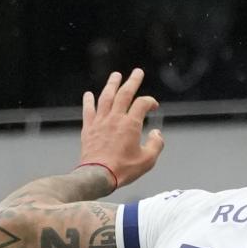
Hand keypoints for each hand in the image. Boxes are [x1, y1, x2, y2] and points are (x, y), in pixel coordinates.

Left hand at [77, 69, 163, 187]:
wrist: (99, 175)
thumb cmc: (124, 169)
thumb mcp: (148, 160)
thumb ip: (156, 144)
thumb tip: (157, 133)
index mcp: (131, 125)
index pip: (142, 104)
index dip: (150, 102)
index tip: (154, 106)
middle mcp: (115, 118)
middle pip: (124, 94)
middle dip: (132, 81)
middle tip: (137, 72)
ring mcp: (100, 121)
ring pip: (106, 97)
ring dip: (111, 84)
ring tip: (116, 75)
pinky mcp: (89, 128)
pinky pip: (88, 110)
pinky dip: (89, 101)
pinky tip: (89, 94)